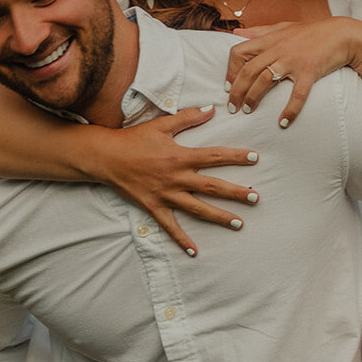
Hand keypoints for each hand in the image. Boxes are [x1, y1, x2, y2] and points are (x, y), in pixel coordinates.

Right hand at [85, 107, 259, 255]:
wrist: (105, 157)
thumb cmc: (134, 139)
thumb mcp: (161, 125)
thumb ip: (188, 117)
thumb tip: (210, 108)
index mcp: (181, 156)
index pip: (215, 156)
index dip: (236, 157)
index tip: (255, 158)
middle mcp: (177, 178)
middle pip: (213, 187)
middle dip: (236, 193)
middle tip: (255, 197)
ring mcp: (166, 195)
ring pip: (198, 209)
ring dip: (219, 217)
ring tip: (239, 224)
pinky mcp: (154, 207)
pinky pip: (170, 227)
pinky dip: (181, 240)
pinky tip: (194, 252)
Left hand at [225, 19, 360, 126]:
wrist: (341, 34)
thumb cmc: (311, 32)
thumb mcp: (282, 27)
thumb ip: (259, 31)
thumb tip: (236, 32)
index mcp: (269, 40)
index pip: (238, 52)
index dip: (230, 70)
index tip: (228, 86)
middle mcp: (278, 50)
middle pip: (248, 71)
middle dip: (237, 91)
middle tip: (232, 107)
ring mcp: (293, 60)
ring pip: (265, 81)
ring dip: (253, 98)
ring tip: (248, 111)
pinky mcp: (310, 71)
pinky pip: (297, 94)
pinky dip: (289, 110)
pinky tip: (283, 122)